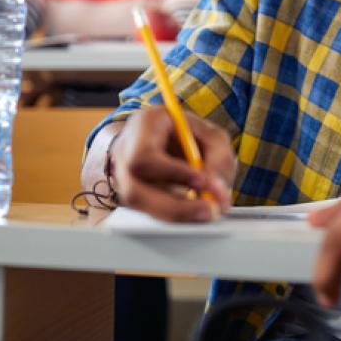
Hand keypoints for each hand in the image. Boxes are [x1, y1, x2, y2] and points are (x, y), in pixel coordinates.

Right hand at [109, 105, 234, 220]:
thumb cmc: (186, 133)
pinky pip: (148, 212)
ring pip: (140, 207)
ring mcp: (121, 177)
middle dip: (175, 207)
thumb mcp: (210, 134)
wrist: (161, 136)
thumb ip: (219, 158)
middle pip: (134, 191)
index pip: (144, 155)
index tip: (201, 181)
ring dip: (176, 214)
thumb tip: (217, 191)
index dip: (172, 172)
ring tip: (206, 212)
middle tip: (209, 210)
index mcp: (144, 125)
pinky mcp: (130, 196)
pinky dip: (174, 215)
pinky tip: (193, 211)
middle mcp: (124, 152)